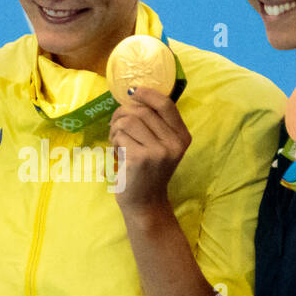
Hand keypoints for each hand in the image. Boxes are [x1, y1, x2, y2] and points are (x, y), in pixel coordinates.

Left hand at [107, 85, 190, 217]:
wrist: (145, 203)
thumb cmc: (149, 172)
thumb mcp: (162, 147)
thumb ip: (156, 124)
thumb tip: (134, 95)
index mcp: (182, 137)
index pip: (166, 104)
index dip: (148, 94)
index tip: (133, 92)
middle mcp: (174, 143)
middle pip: (142, 110)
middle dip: (122, 113)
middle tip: (116, 125)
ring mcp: (158, 151)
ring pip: (128, 121)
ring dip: (116, 127)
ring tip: (116, 140)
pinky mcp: (140, 158)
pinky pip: (120, 135)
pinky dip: (114, 141)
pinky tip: (117, 152)